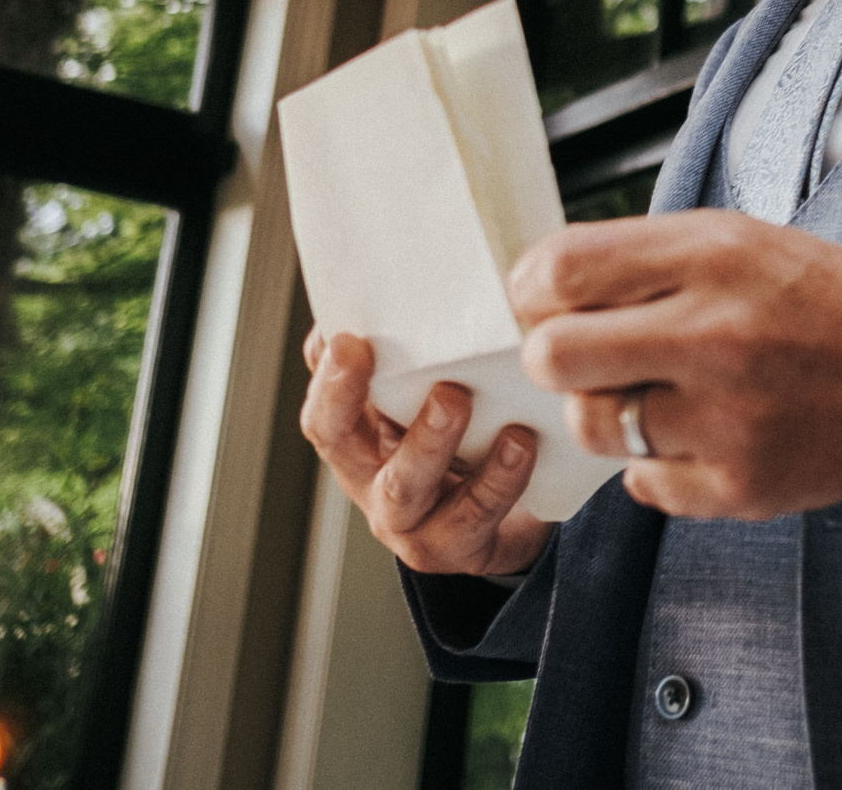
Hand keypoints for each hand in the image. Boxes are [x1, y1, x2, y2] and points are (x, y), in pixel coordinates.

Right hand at [299, 328, 552, 577]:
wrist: (515, 524)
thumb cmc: (467, 444)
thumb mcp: (432, 402)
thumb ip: (418, 360)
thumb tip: (422, 294)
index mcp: (356, 434)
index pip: (320, 396)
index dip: (325, 371)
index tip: (345, 336)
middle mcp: (368, 477)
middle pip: (335, 439)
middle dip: (345, 394)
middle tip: (367, 351)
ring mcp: (409, 521)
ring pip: (401, 486)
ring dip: (426, 439)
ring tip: (456, 398)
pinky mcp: (459, 548)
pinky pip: (474, 515)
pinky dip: (498, 477)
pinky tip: (521, 442)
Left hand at [509, 209, 841, 518]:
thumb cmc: (826, 298)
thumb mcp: (741, 240)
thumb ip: (642, 257)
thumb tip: (537, 290)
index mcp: (713, 255)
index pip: (561, 270)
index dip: (533, 289)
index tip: (545, 300)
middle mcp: (716, 334)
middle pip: (553, 357)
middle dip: (552, 357)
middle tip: (584, 356)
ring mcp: (729, 419)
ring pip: (593, 427)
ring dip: (606, 412)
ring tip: (655, 394)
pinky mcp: (743, 486)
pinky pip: (643, 484)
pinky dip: (659, 463)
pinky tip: (704, 433)